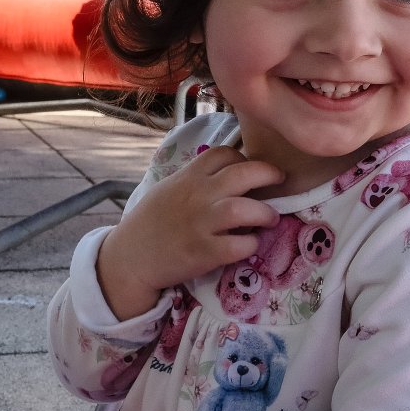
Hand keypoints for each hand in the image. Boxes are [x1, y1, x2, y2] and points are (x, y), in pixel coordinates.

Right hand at [99, 145, 282, 317]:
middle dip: (269, 174)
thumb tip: (231, 171)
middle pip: (243, 173)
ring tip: (270, 219)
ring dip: (265, 213)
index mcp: (189, 177)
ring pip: (243, 209)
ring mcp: (200, 224)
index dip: (244, 158)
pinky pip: (238, 245)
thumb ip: (197, 178)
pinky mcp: (203, 252)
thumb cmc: (153, 222)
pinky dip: (250, 244)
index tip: (251, 170)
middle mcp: (197, 196)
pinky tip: (249, 244)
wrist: (130, 258)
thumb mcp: (170, 189)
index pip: (224, 153)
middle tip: (279, 183)